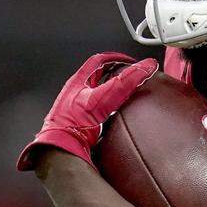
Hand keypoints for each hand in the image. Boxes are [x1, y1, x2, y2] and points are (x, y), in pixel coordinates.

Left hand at [17, 52, 157, 171]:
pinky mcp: (79, 121)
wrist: (60, 148)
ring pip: (97, 92)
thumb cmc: (74, 123)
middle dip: (115, 74)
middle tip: (129, 76)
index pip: (98, 61)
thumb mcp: (103, 99)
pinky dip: (108, 107)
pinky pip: (96, 109)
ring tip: (124, 94)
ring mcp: (76, 106)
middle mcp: (76, 92)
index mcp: (78, 81)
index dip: (116, 58)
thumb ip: (125, 83)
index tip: (130, 62)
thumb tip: (146, 66)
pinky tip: (114, 115)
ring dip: (111, 91)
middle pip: (98, 76)